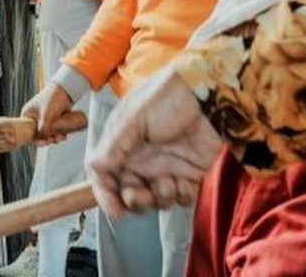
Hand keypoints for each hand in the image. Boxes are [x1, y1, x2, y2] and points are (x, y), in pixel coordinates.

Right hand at [21, 83, 74, 145]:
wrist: (66, 89)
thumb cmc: (53, 99)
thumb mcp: (46, 116)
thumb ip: (43, 129)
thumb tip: (43, 139)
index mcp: (27, 114)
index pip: (27, 131)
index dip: (35, 139)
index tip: (44, 143)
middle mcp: (34, 116)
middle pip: (38, 133)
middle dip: (46, 139)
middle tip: (53, 141)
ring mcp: (43, 117)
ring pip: (47, 132)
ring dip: (54, 137)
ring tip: (60, 138)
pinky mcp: (53, 117)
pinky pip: (54, 128)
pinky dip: (58, 133)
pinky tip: (63, 136)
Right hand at [85, 67, 222, 218]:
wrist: (211, 94)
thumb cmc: (170, 96)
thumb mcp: (136, 117)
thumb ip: (115, 145)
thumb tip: (94, 166)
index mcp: (122, 144)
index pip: (105, 176)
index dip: (106, 195)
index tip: (114, 211)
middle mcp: (141, 158)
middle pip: (129, 194)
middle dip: (135, 201)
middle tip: (142, 196)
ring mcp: (166, 167)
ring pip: (155, 200)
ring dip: (160, 198)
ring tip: (169, 182)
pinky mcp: (189, 173)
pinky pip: (182, 197)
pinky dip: (182, 196)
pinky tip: (185, 181)